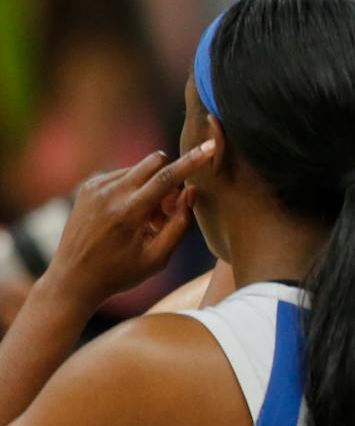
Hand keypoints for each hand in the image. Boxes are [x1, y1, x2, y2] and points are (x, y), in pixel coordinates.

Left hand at [48, 142, 216, 305]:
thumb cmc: (119, 273)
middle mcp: (110, 193)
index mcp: (128, 212)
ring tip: (144, 219)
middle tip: (166, 210)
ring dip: (151, 186)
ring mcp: (95, 187)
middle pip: (155, 161)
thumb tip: (191, 191)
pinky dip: (134, 188)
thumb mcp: (158, 258)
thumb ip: (180, 223)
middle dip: (170, 177)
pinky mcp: (88, 187)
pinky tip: (127, 215)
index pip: (167, 177)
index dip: (192, 161)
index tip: (210, 146)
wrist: (72, 279)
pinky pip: (123, 174)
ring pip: (140, 168)